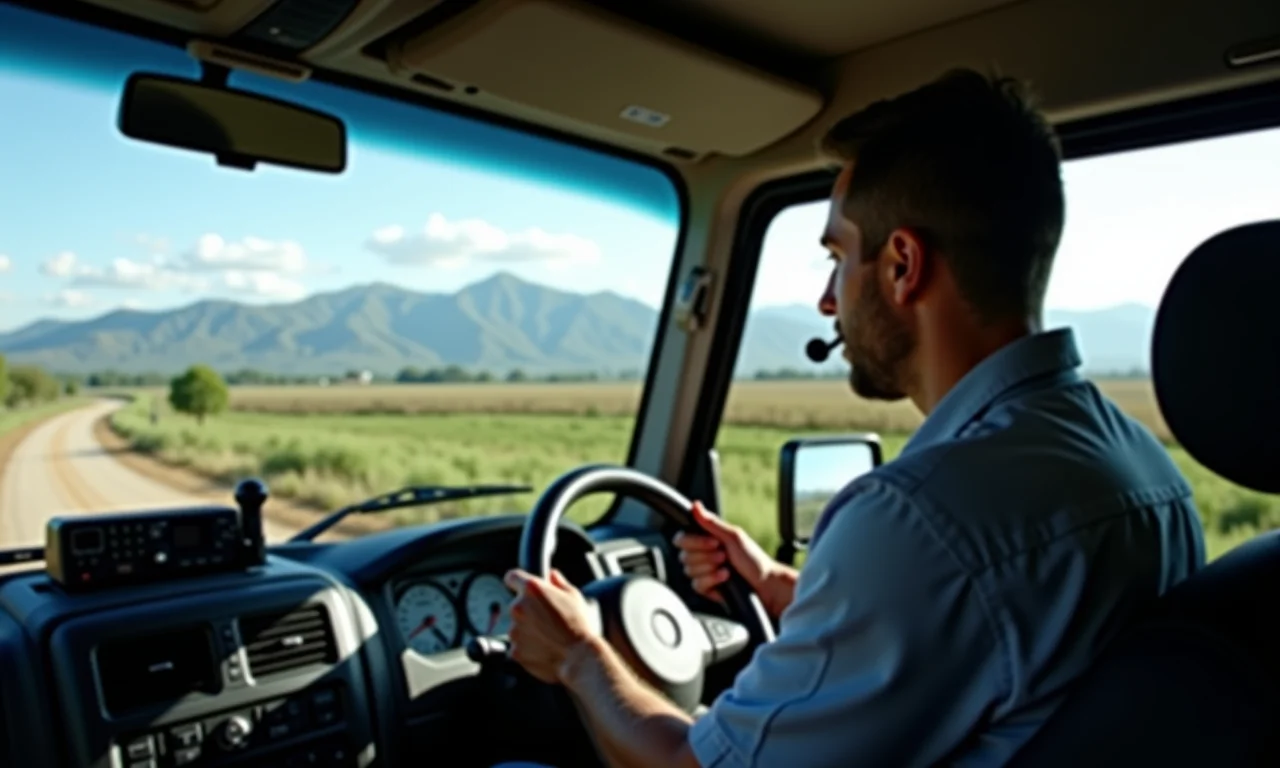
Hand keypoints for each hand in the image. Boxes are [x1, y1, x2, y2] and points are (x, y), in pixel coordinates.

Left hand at [503, 568, 597, 683]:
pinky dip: (528, 647)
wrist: (579, 657)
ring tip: (549, 636)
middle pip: (517, 605)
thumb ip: (559, 582)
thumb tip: (552, 575)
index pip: (512, 577)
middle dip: (528, 610)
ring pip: (517, 627)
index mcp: (531, 589)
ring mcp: (514, 630)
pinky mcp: (514, 650)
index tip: (522, 588)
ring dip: (528, 629)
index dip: (518, 582)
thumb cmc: (579, 625)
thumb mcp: (574, 596)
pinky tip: (545, 648)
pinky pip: (518, 646)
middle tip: (548, 619)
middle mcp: (518, 607)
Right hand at [673, 501, 796, 618]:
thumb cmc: (753, 559)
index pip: (682, 539)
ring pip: (689, 571)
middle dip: (706, 557)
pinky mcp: (706, 589)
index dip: (694, 542)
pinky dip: (711, 580)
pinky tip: (724, 578)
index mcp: (706, 540)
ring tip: (727, 568)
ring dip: (710, 569)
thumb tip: (695, 505)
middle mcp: (702, 555)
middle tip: (724, 556)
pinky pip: (696, 585)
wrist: (764, 585)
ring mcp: (703, 572)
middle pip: (684, 556)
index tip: (714, 542)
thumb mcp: (733, 537)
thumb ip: (711, 523)